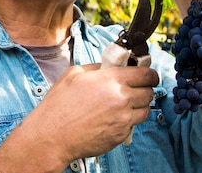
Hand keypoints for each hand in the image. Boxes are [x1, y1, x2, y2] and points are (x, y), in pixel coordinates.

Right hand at [0, 64, 158, 172]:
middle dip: (144, 89)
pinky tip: (112, 119)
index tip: (148, 75)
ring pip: (145, 110)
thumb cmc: (59, 105)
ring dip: (139, 106)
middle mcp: (122, 99)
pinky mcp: (120, 136)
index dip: (150, 73)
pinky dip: (127, 121)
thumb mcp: (74, 74)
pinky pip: (133, 125)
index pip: (146, 74)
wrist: (52, 135)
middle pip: (149, 92)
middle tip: (135, 89)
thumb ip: (97, 67)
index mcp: (112, 80)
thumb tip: (110, 67)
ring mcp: (123, 119)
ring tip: (124, 105)